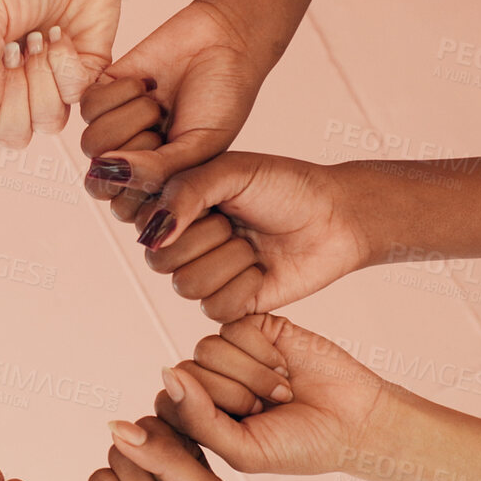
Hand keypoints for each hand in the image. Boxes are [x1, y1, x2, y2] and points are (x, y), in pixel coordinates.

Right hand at [0, 0, 124, 147]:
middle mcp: (19, 92)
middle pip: (12, 137)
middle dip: (14, 96)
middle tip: (15, 51)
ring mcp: (54, 88)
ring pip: (47, 123)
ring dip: (41, 79)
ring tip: (40, 39)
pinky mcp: (88, 78)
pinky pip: (75, 96)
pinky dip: (66, 65)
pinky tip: (62, 36)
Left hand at [79, 0, 273, 216]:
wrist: (224, 42)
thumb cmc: (221, 99)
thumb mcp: (199, 148)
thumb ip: (158, 173)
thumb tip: (106, 175)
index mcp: (156, 182)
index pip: (124, 208)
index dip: (143, 187)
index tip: (176, 159)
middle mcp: (131, 158)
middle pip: (99, 181)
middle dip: (135, 154)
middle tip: (165, 131)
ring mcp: (115, 125)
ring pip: (92, 144)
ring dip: (131, 120)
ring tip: (159, 104)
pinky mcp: (103, 91)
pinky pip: (89, 106)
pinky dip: (121, 93)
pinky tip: (147, 82)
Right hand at [132, 152, 370, 321]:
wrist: (336, 217)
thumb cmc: (285, 186)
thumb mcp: (233, 171)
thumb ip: (185, 191)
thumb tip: (152, 235)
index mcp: (176, 207)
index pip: (143, 225)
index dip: (177, 215)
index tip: (213, 198)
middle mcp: (184, 243)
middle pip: (160, 261)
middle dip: (208, 238)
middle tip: (237, 223)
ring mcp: (206, 275)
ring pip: (187, 287)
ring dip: (229, 262)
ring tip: (252, 247)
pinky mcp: (231, 304)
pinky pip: (215, 309)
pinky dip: (244, 288)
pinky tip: (262, 271)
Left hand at [155, 314, 390, 475]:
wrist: (355, 420)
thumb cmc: (299, 445)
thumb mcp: (243, 449)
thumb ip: (198, 419)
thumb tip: (167, 374)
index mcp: (200, 416)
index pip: (169, 402)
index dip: (203, 415)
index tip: (243, 430)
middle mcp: (211, 382)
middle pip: (186, 373)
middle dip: (232, 396)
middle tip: (267, 409)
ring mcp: (232, 353)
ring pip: (207, 349)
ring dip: (250, 375)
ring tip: (281, 391)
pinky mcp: (256, 327)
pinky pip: (233, 328)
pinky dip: (261, 352)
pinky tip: (284, 367)